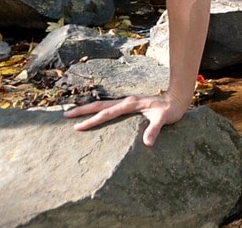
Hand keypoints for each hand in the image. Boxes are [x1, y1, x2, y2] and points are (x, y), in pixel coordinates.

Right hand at [64, 91, 188, 146]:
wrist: (177, 99)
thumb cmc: (170, 110)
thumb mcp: (164, 120)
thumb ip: (155, 130)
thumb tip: (147, 143)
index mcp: (130, 105)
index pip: (107, 113)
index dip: (92, 121)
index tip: (78, 127)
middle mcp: (126, 102)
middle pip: (99, 105)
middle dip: (82, 110)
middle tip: (65, 115)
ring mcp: (127, 102)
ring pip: (103, 105)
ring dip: (88, 109)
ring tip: (72, 114)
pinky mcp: (129, 105)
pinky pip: (109, 108)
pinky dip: (98, 111)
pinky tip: (93, 116)